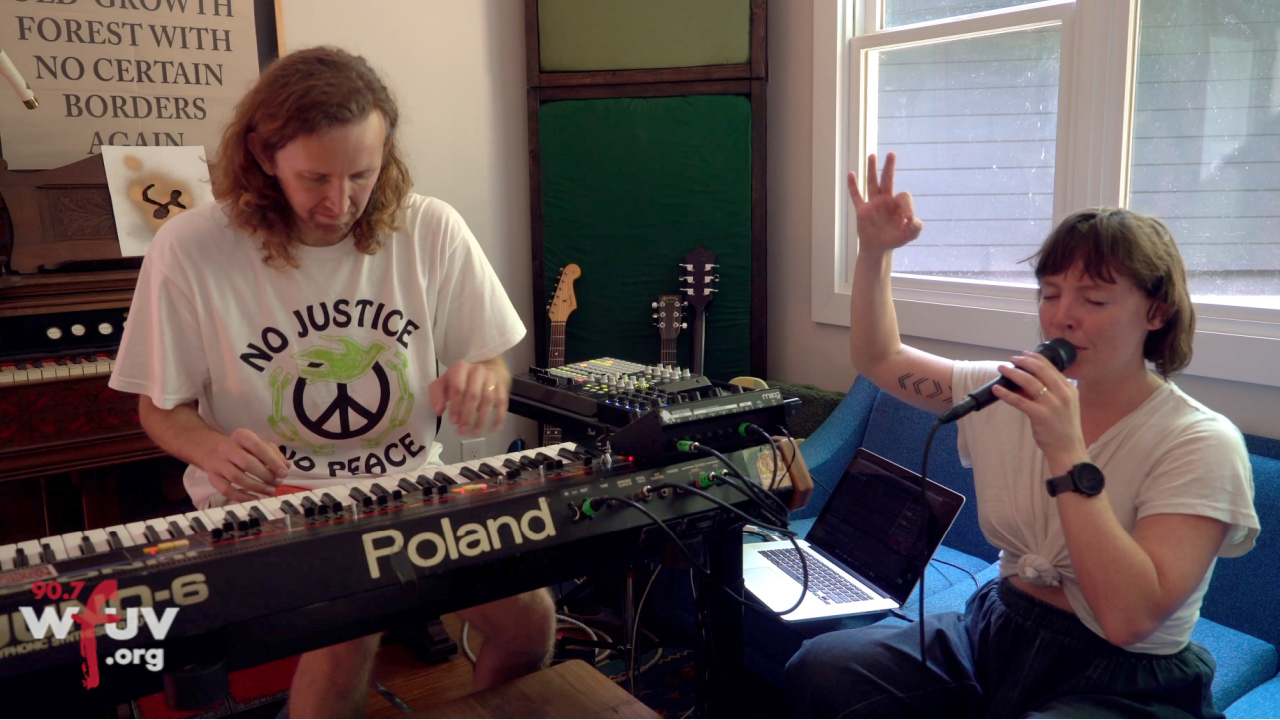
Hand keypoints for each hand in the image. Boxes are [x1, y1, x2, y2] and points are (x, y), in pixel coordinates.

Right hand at [202, 428, 290, 502]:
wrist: (212, 449)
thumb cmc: (242, 448)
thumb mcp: (258, 445)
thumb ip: (274, 454)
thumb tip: (286, 467)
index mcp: (241, 436)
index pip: (258, 447)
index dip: (273, 461)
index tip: (284, 472)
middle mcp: (226, 447)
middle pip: (247, 463)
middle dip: (266, 475)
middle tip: (277, 483)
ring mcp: (217, 462)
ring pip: (237, 478)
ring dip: (256, 487)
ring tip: (270, 491)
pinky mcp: (212, 477)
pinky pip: (225, 490)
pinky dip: (241, 496)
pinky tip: (255, 498)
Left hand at [429, 358, 508, 436]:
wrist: (482, 368)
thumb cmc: (459, 379)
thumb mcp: (443, 383)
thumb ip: (437, 395)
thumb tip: (439, 410)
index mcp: (461, 368)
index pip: (458, 388)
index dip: (455, 406)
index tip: (453, 422)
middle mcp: (478, 371)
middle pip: (474, 395)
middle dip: (467, 416)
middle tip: (462, 431)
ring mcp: (492, 378)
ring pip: (489, 400)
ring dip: (481, 420)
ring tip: (474, 433)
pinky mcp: (502, 386)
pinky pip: (503, 403)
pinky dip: (499, 417)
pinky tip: (493, 429)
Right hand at [849, 153, 923, 254]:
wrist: (879, 248)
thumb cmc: (895, 239)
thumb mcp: (910, 234)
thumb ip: (916, 227)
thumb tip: (912, 218)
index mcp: (898, 204)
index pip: (903, 196)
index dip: (908, 206)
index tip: (909, 218)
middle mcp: (886, 200)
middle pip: (888, 179)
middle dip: (890, 167)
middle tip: (891, 154)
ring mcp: (873, 204)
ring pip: (872, 183)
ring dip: (872, 170)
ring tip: (872, 156)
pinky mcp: (862, 210)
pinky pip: (857, 196)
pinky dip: (853, 186)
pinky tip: (851, 174)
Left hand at [990, 353, 1088, 471]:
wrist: (1068, 449)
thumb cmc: (1063, 428)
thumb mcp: (1064, 405)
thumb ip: (1051, 392)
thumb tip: (1025, 380)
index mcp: (1069, 389)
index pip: (1051, 367)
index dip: (1036, 358)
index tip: (1024, 354)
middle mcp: (1063, 394)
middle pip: (1040, 370)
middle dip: (1023, 361)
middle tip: (1012, 359)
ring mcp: (1052, 404)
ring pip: (1029, 381)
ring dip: (1013, 373)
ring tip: (1003, 369)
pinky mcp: (1041, 415)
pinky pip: (1019, 400)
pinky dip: (1006, 393)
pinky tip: (997, 389)